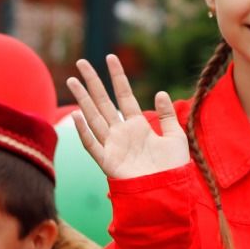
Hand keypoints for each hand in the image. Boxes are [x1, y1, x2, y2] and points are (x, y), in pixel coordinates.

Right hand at [67, 54, 188, 179]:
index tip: (111, 57)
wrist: (169, 191)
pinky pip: (93, 145)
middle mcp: (122, 132)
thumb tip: (160, 93)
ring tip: (73, 80)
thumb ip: (168, 116)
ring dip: (83, 100)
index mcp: (138, 125)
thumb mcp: (176, 136)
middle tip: (82, 62)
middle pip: (103, 102)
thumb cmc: (173, 167)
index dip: (117, 76)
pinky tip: (76, 115)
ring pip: (93, 118)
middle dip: (93, 82)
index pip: (124, 95)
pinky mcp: (108, 162)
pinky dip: (84, 132)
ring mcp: (113, 145)